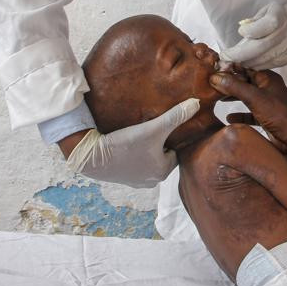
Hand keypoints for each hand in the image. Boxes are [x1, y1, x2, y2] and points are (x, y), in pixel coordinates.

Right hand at [64, 98, 199, 187]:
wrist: (90, 156)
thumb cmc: (125, 144)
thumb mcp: (153, 128)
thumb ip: (175, 116)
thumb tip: (196, 103)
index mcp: (163, 172)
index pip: (175, 151)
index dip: (169, 138)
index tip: (161, 128)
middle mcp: (151, 181)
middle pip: (162, 155)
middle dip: (158, 143)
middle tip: (150, 129)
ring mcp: (136, 181)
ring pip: (148, 159)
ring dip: (145, 149)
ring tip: (139, 135)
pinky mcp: (122, 178)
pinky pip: (134, 163)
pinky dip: (133, 155)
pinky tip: (127, 144)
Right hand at [209, 68, 286, 152]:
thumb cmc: (279, 115)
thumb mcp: (254, 98)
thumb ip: (234, 87)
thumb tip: (216, 77)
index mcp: (267, 78)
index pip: (246, 67)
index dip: (231, 67)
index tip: (215, 69)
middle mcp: (267, 88)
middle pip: (244, 82)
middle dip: (229, 83)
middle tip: (212, 83)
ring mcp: (266, 103)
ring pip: (246, 96)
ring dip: (232, 96)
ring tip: (217, 97)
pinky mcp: (264, 117)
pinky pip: (249, 113)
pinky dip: (239, 114)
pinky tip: (229, 117)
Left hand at [221, 0, 286, 68]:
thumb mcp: (274, 5)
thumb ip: (257, 19)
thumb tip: (242, 34)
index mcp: (280, 16)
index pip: (259, 29)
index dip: (247, 32)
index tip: (240, 32)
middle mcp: (283, 35)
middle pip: (256, 50)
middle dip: (236, 56)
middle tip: (224, 57)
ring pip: (260, 61)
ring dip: (244, 62)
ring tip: (233, 59)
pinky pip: (268, 65)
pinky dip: (255, 64)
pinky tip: (248, 60)